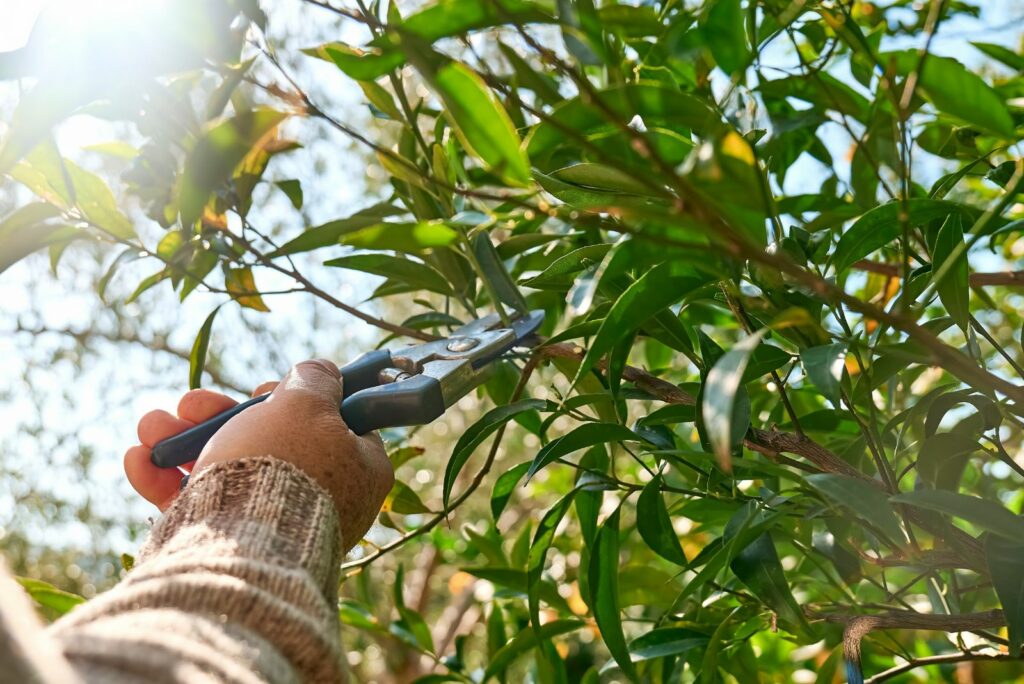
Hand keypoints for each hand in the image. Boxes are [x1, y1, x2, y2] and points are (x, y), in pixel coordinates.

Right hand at [125, 359, 393, 549]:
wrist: (242, 548)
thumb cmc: (285, 466)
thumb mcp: (308, 405)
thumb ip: (317, 380)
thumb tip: (323, 370)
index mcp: (360, 468)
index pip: (335, 423)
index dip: (296, 399)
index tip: (264, 388)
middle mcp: (325, 498)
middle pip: (268, 440)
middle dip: (218, 415)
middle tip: (192, 402)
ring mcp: (275, 523)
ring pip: (226, 468)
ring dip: (181, 441)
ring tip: (150, 427)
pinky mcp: (231, 547)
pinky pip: (200, 505)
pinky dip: (167, 482)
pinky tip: (138, 459)